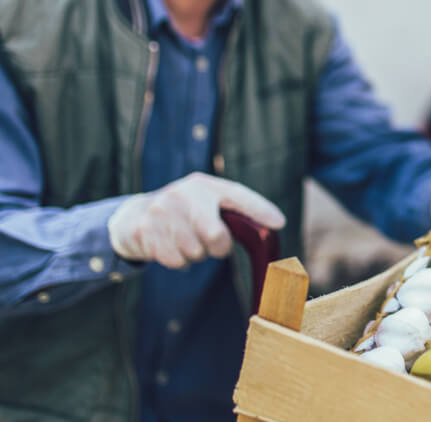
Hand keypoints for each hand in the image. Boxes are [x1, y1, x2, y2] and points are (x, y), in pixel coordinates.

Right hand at [107, 172, 285, 268]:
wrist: (134, 216)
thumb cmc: (183, 212)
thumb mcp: (205, 202)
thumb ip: (234, 211)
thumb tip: (275, 225)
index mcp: (204, 185)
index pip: (238, 195)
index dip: (260, 210)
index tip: (280, 223)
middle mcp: (183, 194)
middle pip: (216, 236)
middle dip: (219, 248)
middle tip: (214, 244)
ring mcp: (161, 212)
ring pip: (196, 252)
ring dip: (196, 254)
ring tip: (187, 240)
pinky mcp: (146, 231)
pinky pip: (176, 260)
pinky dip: (179, 260)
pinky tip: (171, 246)